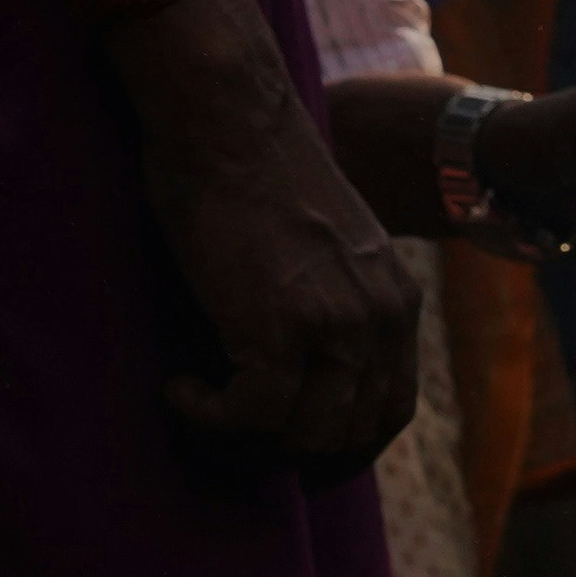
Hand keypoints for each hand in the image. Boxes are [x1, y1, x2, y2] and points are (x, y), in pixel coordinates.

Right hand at [116, 0, 422, 474]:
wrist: (228, 118)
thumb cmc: (253, 167)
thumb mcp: (320, 242)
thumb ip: (329, 297)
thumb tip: (296, 357)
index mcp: (397, 301)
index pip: (391, 408)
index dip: (346, 446)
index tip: (299, 458)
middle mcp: (380, 319)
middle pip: (353, 433)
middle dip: (293, 455)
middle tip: (231, 443)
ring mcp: (336, 327)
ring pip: (305, 435)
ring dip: (245, 441)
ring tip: (198, 408)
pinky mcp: (281, 328)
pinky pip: (254, 417)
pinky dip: (211, 419)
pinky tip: (178, 389)